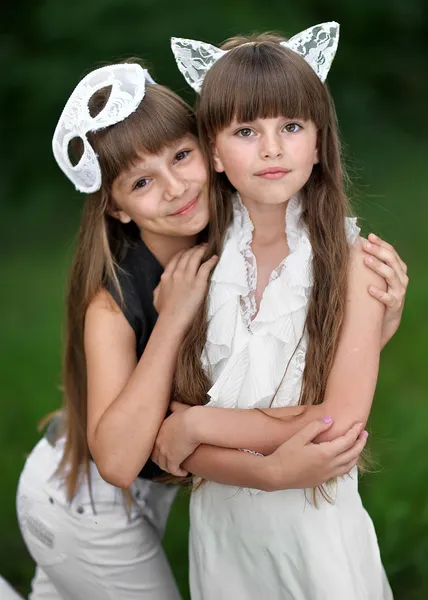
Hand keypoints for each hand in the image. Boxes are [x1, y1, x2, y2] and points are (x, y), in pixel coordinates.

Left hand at [151, 406, 197, 476]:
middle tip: (170, 463)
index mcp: (159, 431)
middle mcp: (158, 443)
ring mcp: (164, 452)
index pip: (154, 444)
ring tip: (178, 469)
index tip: (166, 452)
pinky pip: (173, 470)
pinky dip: (178, 472)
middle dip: (162, 461)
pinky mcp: (172, 460)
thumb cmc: (189, 415)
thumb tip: (173, 402)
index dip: (159, 450)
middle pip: (156, 457)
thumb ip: (174, 405)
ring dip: (170, 468)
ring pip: (163, 465)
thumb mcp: (179, 408)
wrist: (194, 424)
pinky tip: (184, 472)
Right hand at [154, 245, 217, 331]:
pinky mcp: (198, 284)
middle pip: (186, 256)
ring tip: (207, 247)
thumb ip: (159, 287)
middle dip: (194, 248)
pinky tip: (214, 258)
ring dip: (202, 251)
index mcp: (166, 276)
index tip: (188, 249)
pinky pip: (205, 268)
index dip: (183, 252)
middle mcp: (176, 274)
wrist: (172, 320)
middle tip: (200, 245)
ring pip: (195, 258)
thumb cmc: (164, 312)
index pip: (175, 258)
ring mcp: (188, 278)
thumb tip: (161, 283)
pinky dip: (210, 261)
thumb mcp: (156, 297)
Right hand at [265, 418, 367, 489]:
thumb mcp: (299, 437)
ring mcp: (326, 475)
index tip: (359, 423)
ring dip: (356, 454)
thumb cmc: (285, 454)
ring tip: (357, 445)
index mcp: (325, 453)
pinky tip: (344, 459)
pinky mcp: (321, 480)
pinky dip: (347, 463)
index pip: (347, 441)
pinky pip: (341, 472)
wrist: (275, 475)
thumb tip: (331, 421)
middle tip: (364, 433)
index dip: (355, 431)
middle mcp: (330, 466)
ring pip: (349, 466)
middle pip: (352, 454)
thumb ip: (316, 427)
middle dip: (360, 442)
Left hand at [362, 233, 407, 347]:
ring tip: (366, 260)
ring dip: (378, 267)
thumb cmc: (379, 294)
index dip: (381, 243)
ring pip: (391, 276)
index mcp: (398, 269)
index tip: (369, 236)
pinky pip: (388, 298)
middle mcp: (401, 278)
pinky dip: (379, 293)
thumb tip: (355, 247)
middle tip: (365, 246)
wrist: (385, 320)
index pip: (391, 252)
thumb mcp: (378, 278)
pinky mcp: (395, 305)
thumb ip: (372, 264)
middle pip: (392, 260)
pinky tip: (369, 289)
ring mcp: (399, 292)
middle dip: (378, 251)